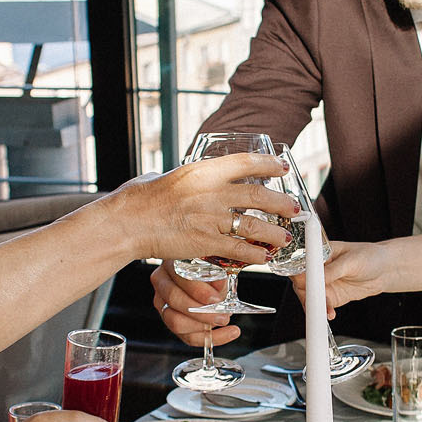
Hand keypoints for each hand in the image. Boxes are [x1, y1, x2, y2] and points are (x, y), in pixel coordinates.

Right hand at [117, 152, 295, 267]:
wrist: (128, 221)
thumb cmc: (141, 200)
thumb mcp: (166, 176)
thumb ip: (185, 177)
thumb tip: (189, 176)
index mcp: (202, 170)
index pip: (244, 163)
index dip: (267, 165)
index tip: (281, 168)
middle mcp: (211, 191)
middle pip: (258, 195)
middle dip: (281, 203)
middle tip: (293, 208)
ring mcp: (209, 218)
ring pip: (253, 225)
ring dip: (273, 233)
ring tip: (284, 238)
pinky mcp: (205, 241)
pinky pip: (238, 250)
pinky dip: (255, 255)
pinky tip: (264, 258)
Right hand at [151, 261, 239, 345]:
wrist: (210, 282)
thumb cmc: (210, 272)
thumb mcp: (216, 270)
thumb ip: (217, 276)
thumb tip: (220, 282)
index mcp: (171, 264)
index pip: (178, 279)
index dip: (198, 291)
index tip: (216, 298)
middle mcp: (162, 284)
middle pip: (174, 301)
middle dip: (202, 312)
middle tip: (222, 314)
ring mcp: (162, 304)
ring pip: (175, 323)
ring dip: (203, 326)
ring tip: (224, 320)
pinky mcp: (172, 323)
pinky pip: (188, 337)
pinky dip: (211, 338)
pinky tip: (229, 332)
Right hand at [294, 240, 389, 315]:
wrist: (385, 270)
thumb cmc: (370, 256)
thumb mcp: (351, 261)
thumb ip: (333, 270)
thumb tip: (317, 278)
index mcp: (319, 253)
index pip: (300, 263)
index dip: (299, 274)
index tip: (303, 283)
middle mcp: (318, 269)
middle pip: (301, 283)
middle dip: (306, 293)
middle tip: (313, 300)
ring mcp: (324, 284)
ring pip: (310, 297)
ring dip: (315, 305)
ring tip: (324, 310)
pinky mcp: (332, 297)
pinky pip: (322, 306)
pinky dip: (323, 311)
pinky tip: (329, 313)